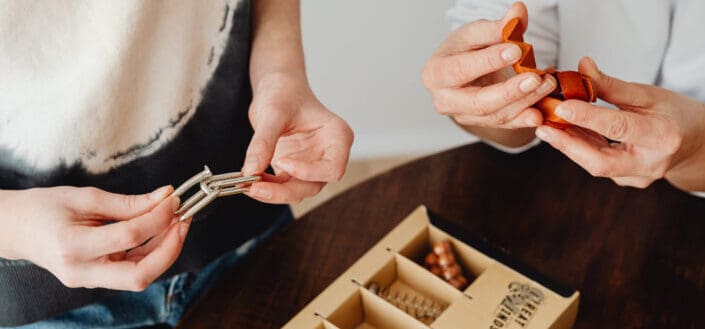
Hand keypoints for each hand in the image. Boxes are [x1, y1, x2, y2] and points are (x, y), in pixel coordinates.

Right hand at [0, 186, 188, 290]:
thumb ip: (128, 202)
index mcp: (74, 247)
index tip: (174, 199)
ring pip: (140, 276)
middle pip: (140, 275)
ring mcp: (89, 281)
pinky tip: (160, 232)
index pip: (129, 237)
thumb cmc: (45, 208)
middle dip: (171, 248)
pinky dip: (152, 253)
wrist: (16, 228)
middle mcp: (82, 272)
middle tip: (184, 220)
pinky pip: (132, 271)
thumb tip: (165, 197)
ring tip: (176, 221)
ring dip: (165, 250)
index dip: (158, 217)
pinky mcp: (97, 280)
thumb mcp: (85, 197)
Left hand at [241, 73, 353, 203]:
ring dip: (274, 193)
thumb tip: (251, 170)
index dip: (309, 172)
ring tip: (249, 185)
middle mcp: (328, 154)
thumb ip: (264, 142)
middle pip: (313, 185)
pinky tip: (250, 181)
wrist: (277, 88)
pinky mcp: (294, 170)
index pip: (333, 168)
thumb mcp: (273, 112)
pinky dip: (267, 187)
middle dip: (285, 191)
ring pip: (297, 191)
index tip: (282, 162)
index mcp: (337, 137)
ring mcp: (311, 164)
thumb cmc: (285, 91)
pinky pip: (283, 186)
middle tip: (256, 187)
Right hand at [422, 2, 555, 129]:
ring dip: (525, 102)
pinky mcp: (481, 124)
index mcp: (435, 73)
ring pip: (495, 115)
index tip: (517, 50)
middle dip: (509, 91)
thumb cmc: (463, 50)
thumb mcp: (474, 34)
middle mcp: (445, 100)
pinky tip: (541, 111)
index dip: (488, 61)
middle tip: (535, 78)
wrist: (462, 69)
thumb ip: (495, 27)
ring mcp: (463, 116)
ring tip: (547, 84)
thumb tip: (517, 13)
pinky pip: (505, 125)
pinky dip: (525, 118)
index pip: (460, 69)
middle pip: (478, 101)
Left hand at [535, 57, 704, 190]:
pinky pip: (597, 164)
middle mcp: (650, 163)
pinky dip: (580, 148)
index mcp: (662, 136)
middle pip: (599, 161)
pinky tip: (565, 133)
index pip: (618, 127)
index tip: (561, 107)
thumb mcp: (649, 94)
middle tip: (541, 128)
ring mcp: (638, 177)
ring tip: (546, 125)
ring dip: (568, 144)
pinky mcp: (627, 181)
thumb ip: (612, 85)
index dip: (587, 118)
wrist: (696, 143)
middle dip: (567, 144)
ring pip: (594, 165)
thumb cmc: (674, 113)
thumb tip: (581, 65)